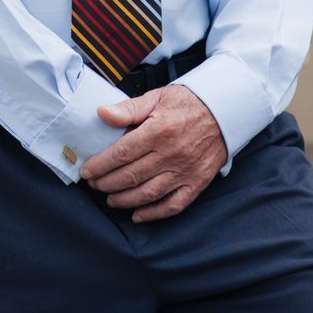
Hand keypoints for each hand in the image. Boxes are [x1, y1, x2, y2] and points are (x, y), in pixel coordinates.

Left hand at [82, 83, 227, 221]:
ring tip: (110, 199)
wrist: (225, 111)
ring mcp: (185, 171)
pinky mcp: (196, 182)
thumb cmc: (188, 103)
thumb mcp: (157, 98)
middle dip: (107, 183)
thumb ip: (128, 109)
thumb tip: (101, 113)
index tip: (87, 171)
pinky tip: (137, 215)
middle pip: (131, 176)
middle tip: (95, 185)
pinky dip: (154, 213)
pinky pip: (173, 205)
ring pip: (148, 193)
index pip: (121, 153)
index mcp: (159, 130)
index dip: (100, 165)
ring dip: (124, 200)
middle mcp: (171, 154)